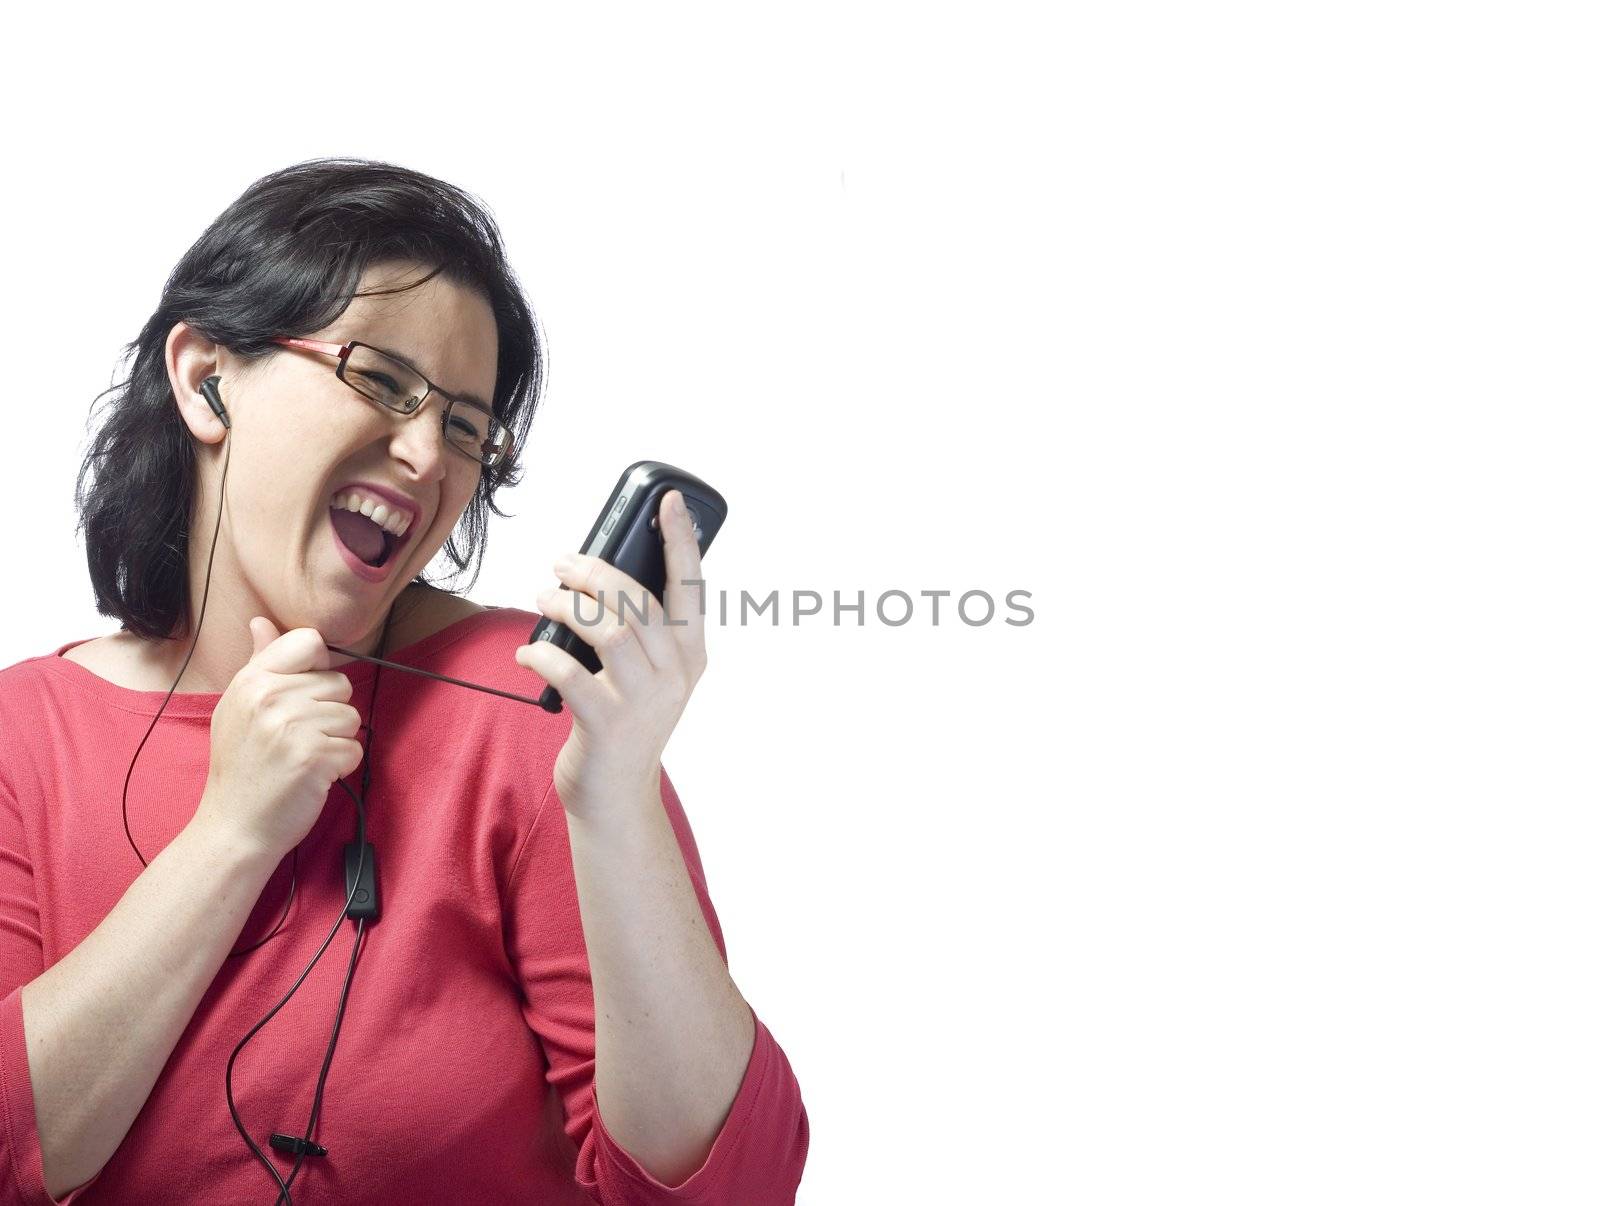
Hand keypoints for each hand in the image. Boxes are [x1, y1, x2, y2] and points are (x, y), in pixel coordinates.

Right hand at [198, 617, 363, 860]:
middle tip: (296, 739)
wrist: (234, 825)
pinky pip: (355, 748)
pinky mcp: (315, 756)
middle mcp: (271, 697)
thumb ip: (259, 662)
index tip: (303, 694)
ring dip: (336, 741)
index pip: (309, 641)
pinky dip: (341, 766)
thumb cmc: (242, 766)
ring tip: (303, 757)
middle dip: (328, 712)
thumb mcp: (238, 707)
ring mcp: (293, 726)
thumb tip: (262, 621)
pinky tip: (312, 775)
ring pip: (351, 716)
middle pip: (339, 683)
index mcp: (252, 680)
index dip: (318, 667)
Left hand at [514, 489, 707, 821]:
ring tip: (543, 599)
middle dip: (594, 573)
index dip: (682, 540)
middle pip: (637, 601)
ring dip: (566, 606)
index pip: (692, 586)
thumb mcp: (648, 676)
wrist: (617, 795)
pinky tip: (526, 653)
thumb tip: (599, 578)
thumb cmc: (625, 723)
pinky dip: (540, 654)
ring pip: (607, 629)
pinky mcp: (607, 723)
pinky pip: (569, 671)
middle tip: (561, 564)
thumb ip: (639, 632)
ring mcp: (644, 700)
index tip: (669, 501)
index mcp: (691, 655)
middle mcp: (675, 674)